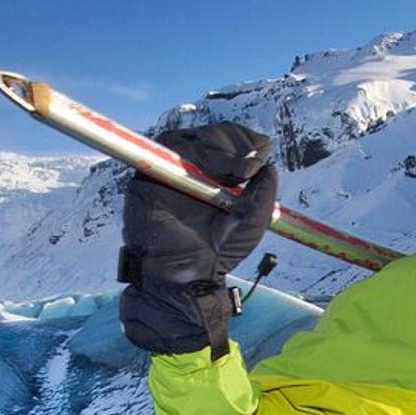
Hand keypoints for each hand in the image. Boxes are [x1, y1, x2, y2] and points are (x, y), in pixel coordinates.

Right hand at [118, 121, 278, 354]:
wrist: (190, 278)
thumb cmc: (220, 253)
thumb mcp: (253, 220)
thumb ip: (263, 192)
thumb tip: (268, 164)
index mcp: (211, 176)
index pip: (224, 142)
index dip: (244, 139)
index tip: (264, 148)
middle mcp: (188, 170)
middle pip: (208, 136)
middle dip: (234, 141)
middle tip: (251, 162)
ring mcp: (167, 173)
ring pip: (189, 140)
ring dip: (217, 148)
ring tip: (238, 171)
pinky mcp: (147, 179)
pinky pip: (166, 153)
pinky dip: (193, 155)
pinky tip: (216, 172)